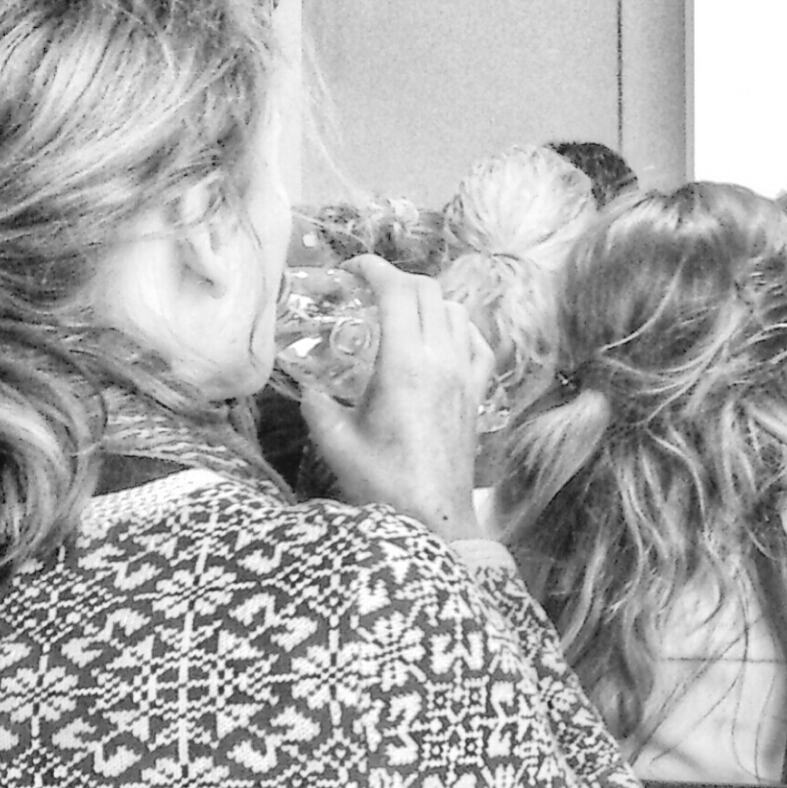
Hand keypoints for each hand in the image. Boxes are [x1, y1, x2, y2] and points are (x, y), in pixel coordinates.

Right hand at [297, 256, 491, 541]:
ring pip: (455, 311)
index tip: (353, 270)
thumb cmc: (384, 483)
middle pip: (428, 291)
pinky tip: (442, 337)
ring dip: (427, 300)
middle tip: (370, 288)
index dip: (374, 269)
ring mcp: (466, 376)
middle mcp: (442, 360)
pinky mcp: (477, 395)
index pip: (398, 291)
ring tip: (401, 311)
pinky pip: (477, 342)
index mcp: (406, 363)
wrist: (435, 518)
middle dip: (397, 279)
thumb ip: (317, 404)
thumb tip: (308, 387)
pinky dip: (458, 327)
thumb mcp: (335, 441)